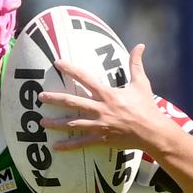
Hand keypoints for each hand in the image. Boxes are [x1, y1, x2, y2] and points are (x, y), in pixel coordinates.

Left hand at [40, 43, 164, 150]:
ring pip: (73, 124)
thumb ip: (136, 64)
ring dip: (56, 123)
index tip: (57, 63)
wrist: (152, 132)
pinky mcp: (101, 139)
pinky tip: (55, 147)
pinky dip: (68, 146)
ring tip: (42, 122)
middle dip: (55, 99)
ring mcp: (99, 125)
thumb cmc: (146, 107)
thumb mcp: (141, 84)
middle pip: (73, 102)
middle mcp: (101, 109)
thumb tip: (141, 45)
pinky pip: (81, 143)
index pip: (85, 78)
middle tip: (41, 97)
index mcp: (108, 94)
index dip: (70, 69)